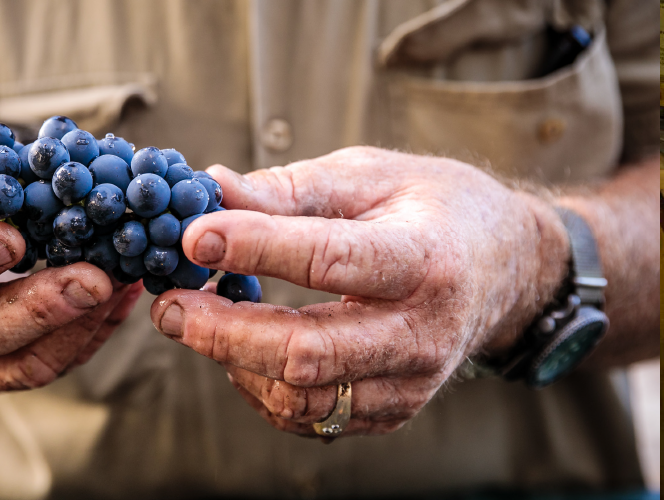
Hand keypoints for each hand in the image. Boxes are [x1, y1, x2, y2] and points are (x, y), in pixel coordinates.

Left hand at [150, 146, 568, 436]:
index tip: (194, 237)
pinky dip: (260, 386)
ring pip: (302, 397)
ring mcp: (409, 382)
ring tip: (197, 319)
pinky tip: (239, 348)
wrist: (504, 265)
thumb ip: (289, 188)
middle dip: (223, 331)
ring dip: (233, 362)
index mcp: (424, 259)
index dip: (255, 248)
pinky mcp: (392, 410)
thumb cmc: (433, 208)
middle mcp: (422, 332)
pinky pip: (311, 417)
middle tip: (169, 303)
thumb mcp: (369, 175)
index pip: (330, 260)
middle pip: (306, 352)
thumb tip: (211, 191)